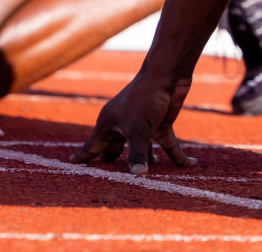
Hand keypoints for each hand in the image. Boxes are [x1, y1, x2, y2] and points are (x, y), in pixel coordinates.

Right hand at [71, 71, 195, 173]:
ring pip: (142, 151)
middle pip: (116, 151)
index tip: (71, 166)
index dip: (83, 157)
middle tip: (111, 185)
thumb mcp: (139, 129)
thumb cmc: (145, 98)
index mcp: (109, 123)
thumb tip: (139, 174)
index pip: (93, 146)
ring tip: (148, 183)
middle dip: (115, 167)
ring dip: (146, 164)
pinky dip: (177, 157)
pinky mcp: (160, 125)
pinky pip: (168, 146)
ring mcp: (142, 126)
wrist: (167, 75)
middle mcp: (123, 126)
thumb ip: (137, 154)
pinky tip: (190, 166)